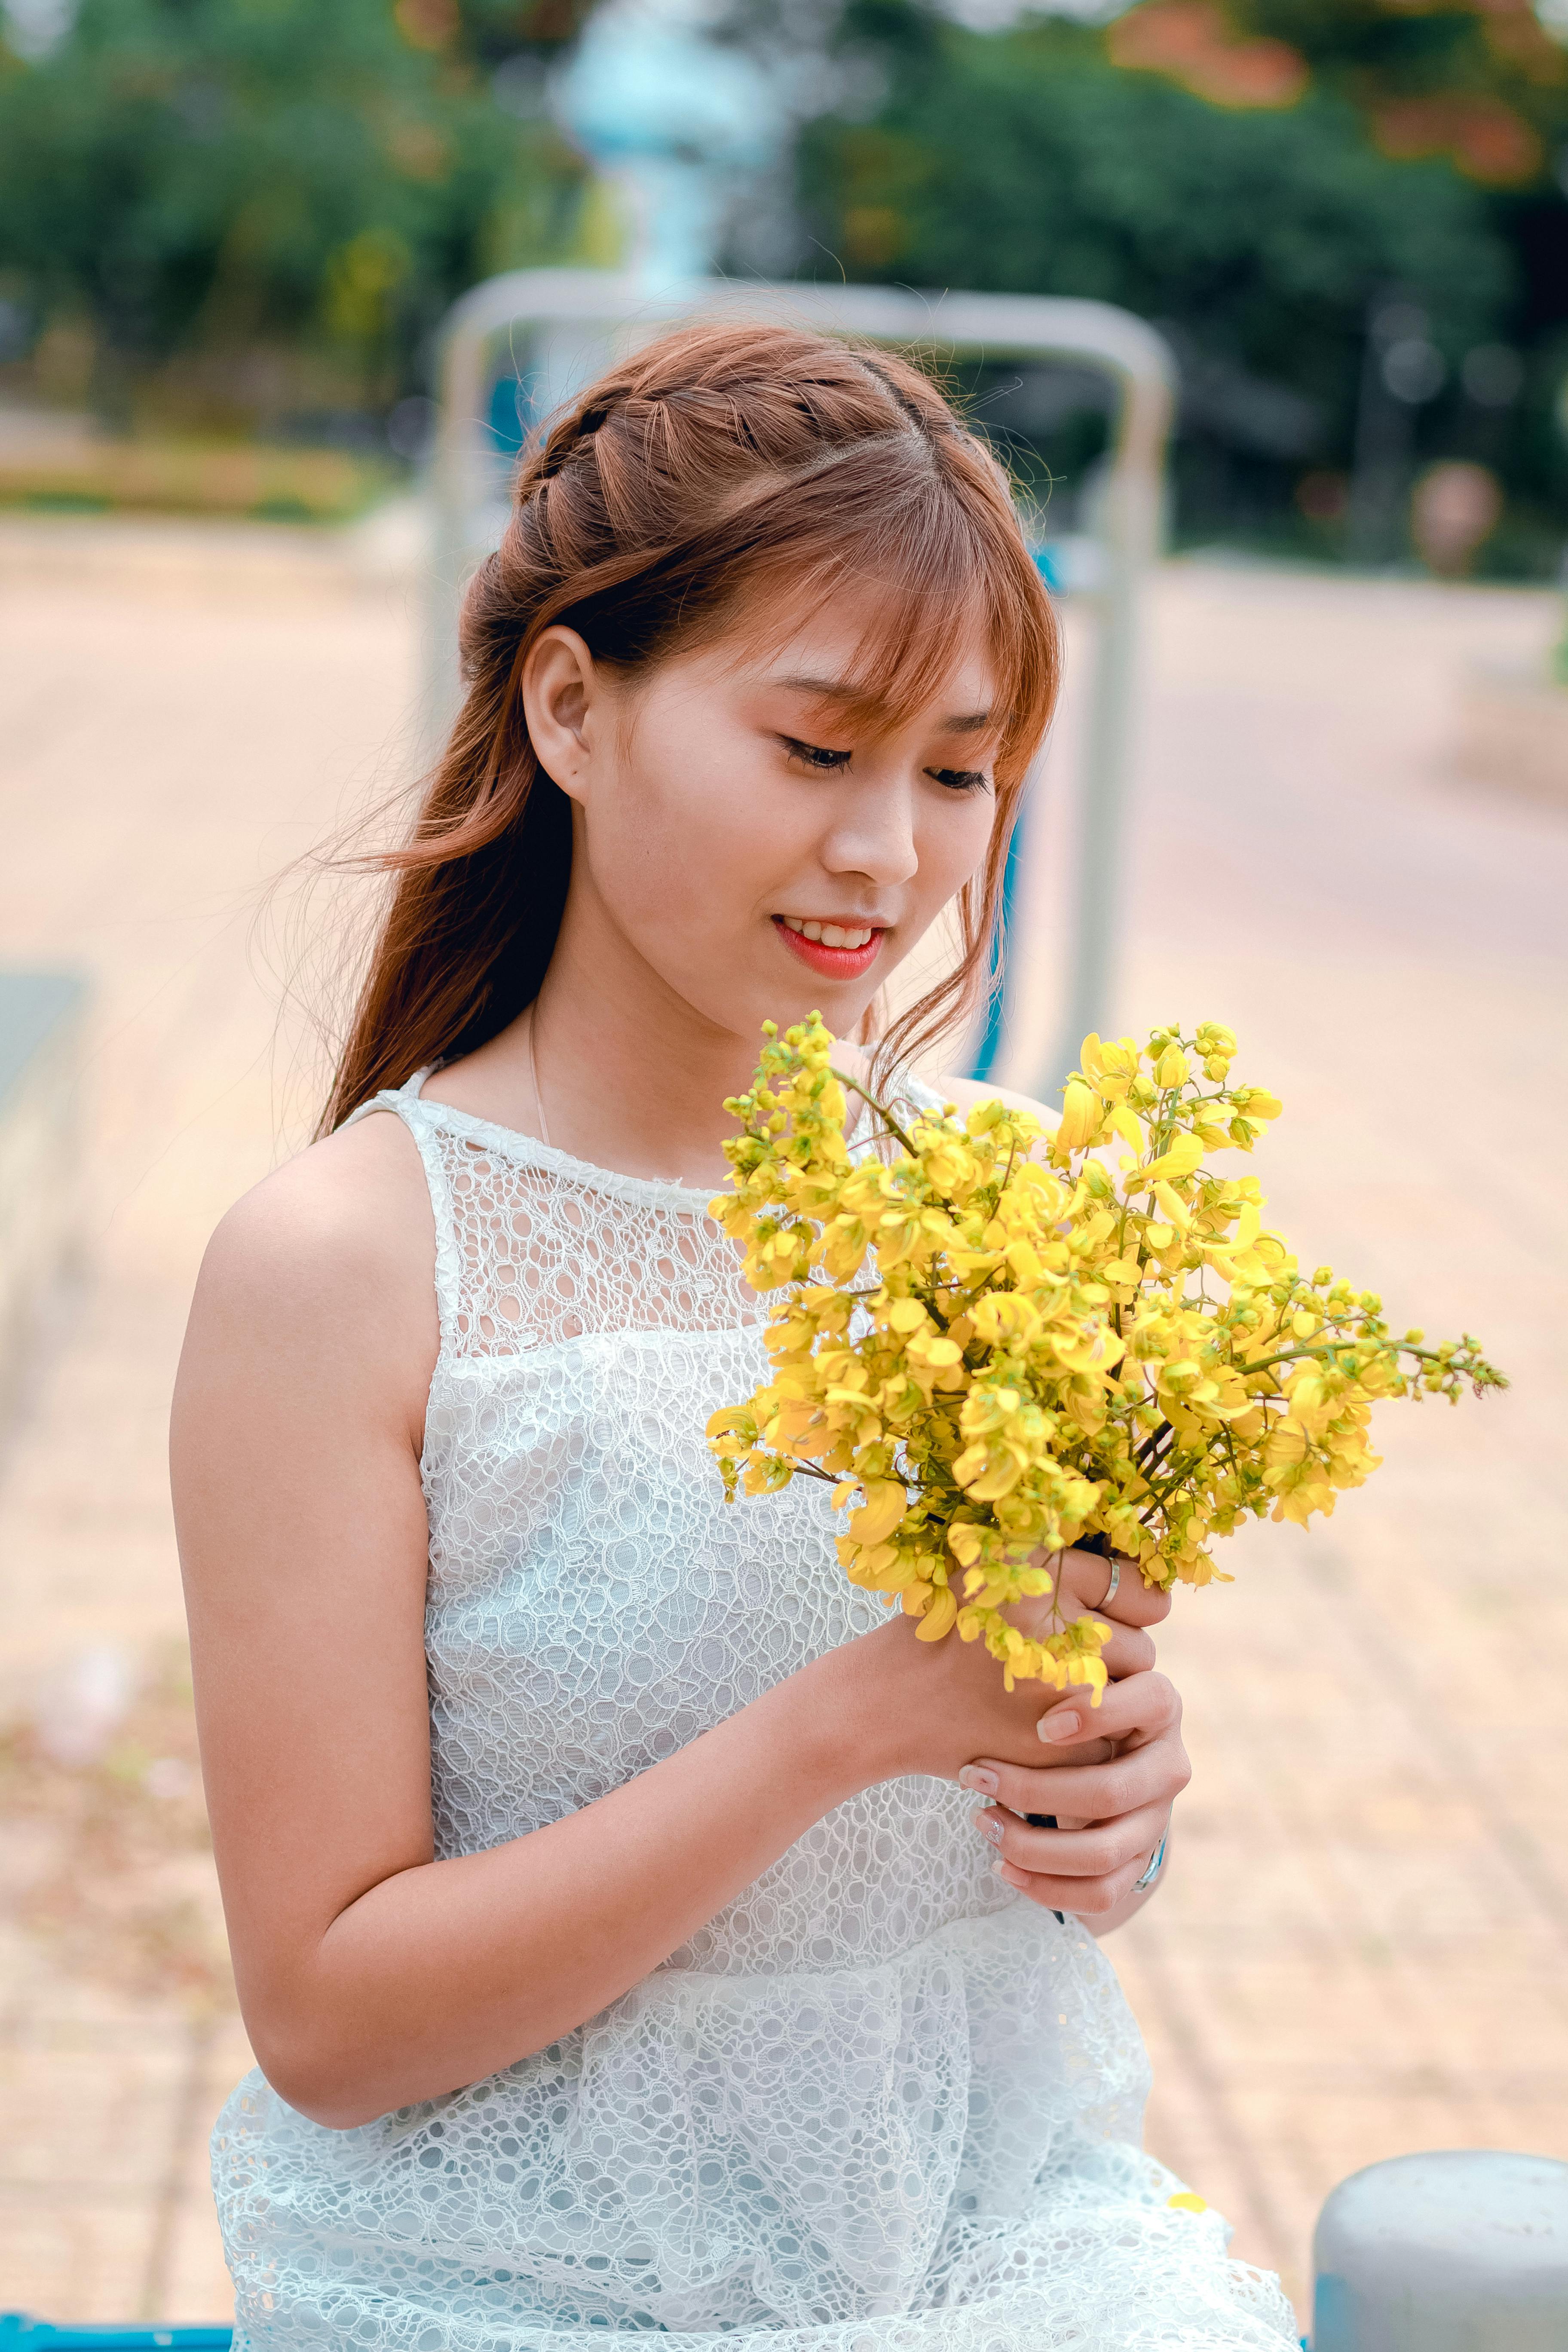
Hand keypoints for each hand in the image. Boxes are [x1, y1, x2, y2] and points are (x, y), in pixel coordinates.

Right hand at [848, 1546, 1170, 1787]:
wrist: (891, 1700)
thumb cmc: (948, 1627)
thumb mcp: (995, 1566)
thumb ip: (1062, 1560)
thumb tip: (1138, 1566)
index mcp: (1041, 1571)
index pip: (1137, 1589)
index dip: (1126, 1604)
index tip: (1103, 1614)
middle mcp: (1056, 1624)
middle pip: (1141, 1648)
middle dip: (1115, 1658)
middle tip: (1066, 1661)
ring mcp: (1060, 1688)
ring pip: (1132, 1697)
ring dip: (1108, 1698)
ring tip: (1057, 1693)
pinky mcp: (1057, 1743)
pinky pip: (1109, 1738)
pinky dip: (1090, 1737)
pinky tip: (1047, 1725)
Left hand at [958, 1666, 1188, 1918]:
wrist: (1107, 1757)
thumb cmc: (1072, 1700)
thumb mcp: (1075, 1675)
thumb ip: (1057, 1662)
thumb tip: (1002, 1641)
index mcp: (1160, 1707)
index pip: (1149, 1703)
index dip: (1096, 1715)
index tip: (1039, 1725)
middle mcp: (1169, 1766)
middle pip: (1108, 1793)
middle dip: (1032, 1790)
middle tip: (973, 1773)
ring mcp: (1157, 1821)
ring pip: (1102, 1853)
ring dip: (1031, 1845)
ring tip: (980, 1819)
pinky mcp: (1138, 1864)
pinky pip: (1099, 1894)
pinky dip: (1044, 1888)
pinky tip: (1001, 1865)